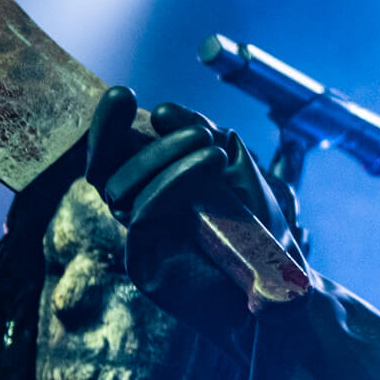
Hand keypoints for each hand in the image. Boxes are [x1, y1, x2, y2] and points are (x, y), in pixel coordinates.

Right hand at [84, 86, 302, 347]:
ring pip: (120, 188)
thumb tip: (163, 113)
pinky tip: (209, 162)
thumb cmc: (260, 230)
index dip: (109, 125)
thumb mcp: (237, 171)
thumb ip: (206, 137)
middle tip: (127, 95)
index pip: (117, 155)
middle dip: (106, 130)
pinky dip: (171, 182)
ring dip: (162, 153)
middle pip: (101, 170)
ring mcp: (141, 239)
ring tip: (209, 143)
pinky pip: (144, 214)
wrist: (278, 286)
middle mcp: (141, 213)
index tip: (122, 93)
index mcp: (156, 189)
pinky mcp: (145, 263)